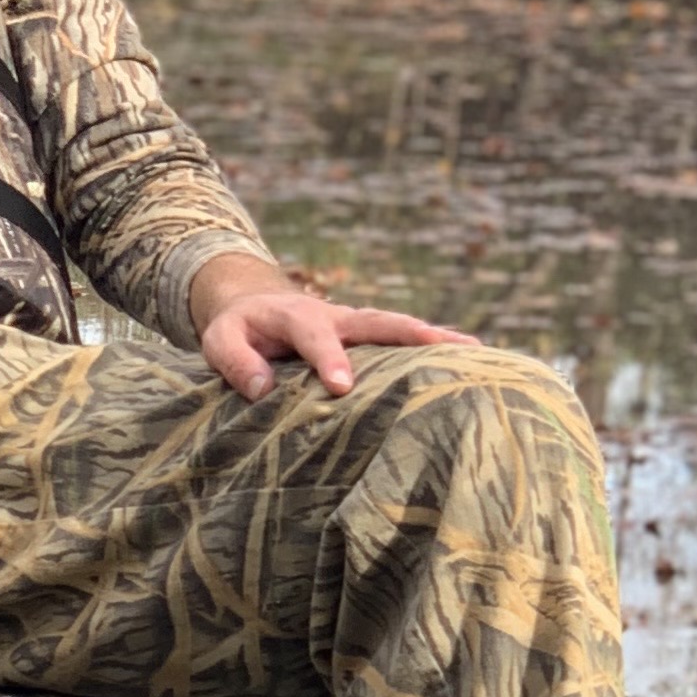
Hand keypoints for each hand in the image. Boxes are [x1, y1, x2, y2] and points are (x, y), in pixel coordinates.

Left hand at [188, 250, 461, 399]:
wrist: (253, 305)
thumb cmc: (236, 330)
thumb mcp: (220, 342)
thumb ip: (235, 363)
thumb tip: (262, 390)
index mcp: (297, 316)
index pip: (317, 338)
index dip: (331, 361)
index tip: (342, 389)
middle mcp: (336, 316)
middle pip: (378, 322)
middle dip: (411, 334)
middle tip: (446, 349)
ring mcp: (356, 325)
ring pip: (398, 328)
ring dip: (436, 339)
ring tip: (476, 352)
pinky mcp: (368, 338)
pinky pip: (401, 341)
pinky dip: (432, 348)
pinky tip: (467, 363)